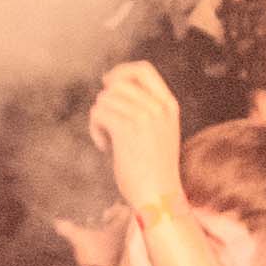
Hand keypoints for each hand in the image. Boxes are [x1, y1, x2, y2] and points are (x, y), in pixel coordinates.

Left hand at [87, 60, 188, 215]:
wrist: (158, 196)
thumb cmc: (154, 168)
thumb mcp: (159, 131)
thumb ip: (146, 108)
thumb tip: (112, 86)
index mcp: (169, 105)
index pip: (144, 69)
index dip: (121, 71)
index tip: (107, 82)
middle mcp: (158, 107)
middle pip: (117, 84)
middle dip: (106, 102)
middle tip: (108, 124)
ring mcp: (144, 117)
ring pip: (104, 99)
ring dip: (99, 118)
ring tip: (108, 139)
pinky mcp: (127, 129)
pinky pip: (98, 114)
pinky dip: (96, 130)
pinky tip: (105, 146)